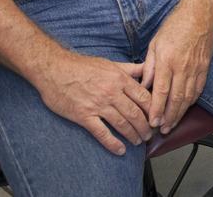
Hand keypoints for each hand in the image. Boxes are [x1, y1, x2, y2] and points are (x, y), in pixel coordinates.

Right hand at [35, 53, 152, 154]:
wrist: (54, 69)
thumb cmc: (82, 65)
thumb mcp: (109, 63)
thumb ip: (129, 69)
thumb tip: (147, 68)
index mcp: (119, 79)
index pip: (144, 97)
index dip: (153, 109)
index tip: (157, 117)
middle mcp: (111, 92)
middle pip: (135, 113)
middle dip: (146, 126)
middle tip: (150, 134)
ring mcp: (97, 105)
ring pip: (122, 123)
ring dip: (133, 135)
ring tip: (139, 141)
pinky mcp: (83, 115)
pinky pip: (101, 132)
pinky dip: (112, 143)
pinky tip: (120, 150)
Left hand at [141, 2, 212, 133]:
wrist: (199, 13)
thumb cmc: (175, 25)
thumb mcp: (155, 43)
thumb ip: (149, 66)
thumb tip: (143, 85)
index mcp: (167, 60)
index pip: (161, 91)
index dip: (156, 109)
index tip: (152, 122)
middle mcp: (182, 67)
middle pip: (175, 99)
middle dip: (168, 117)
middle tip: (161, 130)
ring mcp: (196, 68)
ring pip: (188, 97)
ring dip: (179, 113)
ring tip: (171, 125)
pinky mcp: (205, 67)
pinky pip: (198, 89)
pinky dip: (191, 102)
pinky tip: (185, 109)